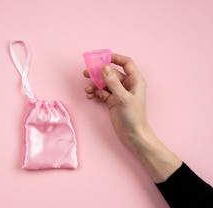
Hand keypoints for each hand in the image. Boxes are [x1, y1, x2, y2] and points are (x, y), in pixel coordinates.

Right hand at [84, 53, 181, 182]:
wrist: (133, 135)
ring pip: (104, 83)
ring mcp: (119, 93)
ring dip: (94, 85)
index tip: (102, 58)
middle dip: (98, 73)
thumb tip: (104, 68)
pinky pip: (101, 92)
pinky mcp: (112, 100)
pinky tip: (89, 96)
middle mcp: (127, 85)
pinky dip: (95, 93)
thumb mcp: (123, 98)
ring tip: (87, 90)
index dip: (114, 58)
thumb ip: (113, 83)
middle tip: (86, 73)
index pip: (125, 63)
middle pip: (111, 73)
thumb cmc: (133, 117)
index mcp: (135, 80)